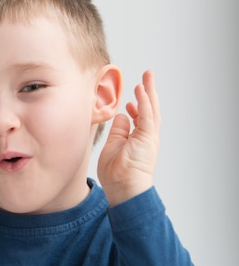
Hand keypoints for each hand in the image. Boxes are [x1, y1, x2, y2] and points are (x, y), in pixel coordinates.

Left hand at [97, 70, 160, 205]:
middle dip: (148, 92)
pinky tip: (141, 90)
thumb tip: (121, 116)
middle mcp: (146, 137)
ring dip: (149, 92)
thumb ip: (118, 131)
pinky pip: (147, 116)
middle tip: (147, 77)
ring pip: (151, 109)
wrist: (123, 188)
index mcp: (138, 139)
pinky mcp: (148, 138)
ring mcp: (148, 137)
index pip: (140, 118)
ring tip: (147, 77)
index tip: (130, 99)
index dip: (137, 106)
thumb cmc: (116, 173)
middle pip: (149, 109)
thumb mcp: (113, 146)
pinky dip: (144, 102)